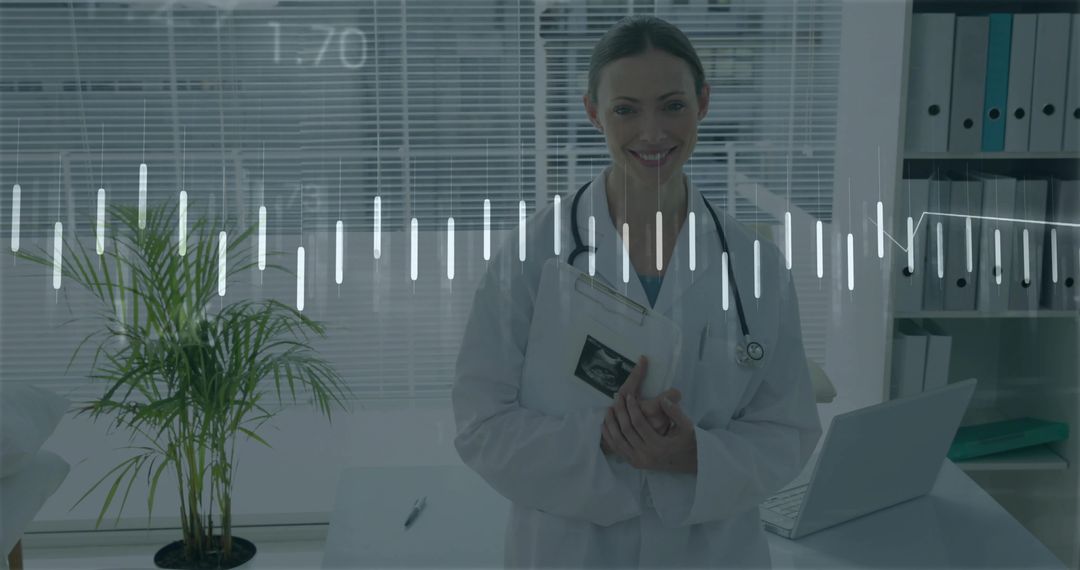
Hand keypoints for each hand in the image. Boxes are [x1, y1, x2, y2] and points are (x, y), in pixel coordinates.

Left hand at [601, 357, 697, 473]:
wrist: (691, 463)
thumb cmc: (689, 442)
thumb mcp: (687, 427)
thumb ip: (675, 412)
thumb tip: (664, 399)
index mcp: (659, 446)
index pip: (639, 423)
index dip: (632, 408)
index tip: (628, 395)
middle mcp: (647, 455)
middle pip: (626, 431)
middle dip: (620, 412)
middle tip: (616, 398)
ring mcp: (639, 461)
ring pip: (618, 441)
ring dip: (611, 424)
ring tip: (609, 409)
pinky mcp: (635, 464)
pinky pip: (618, 450)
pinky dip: (609, 437)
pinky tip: (606, 425)